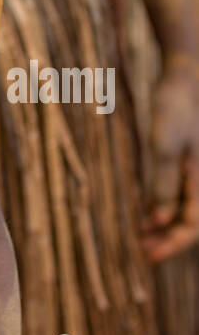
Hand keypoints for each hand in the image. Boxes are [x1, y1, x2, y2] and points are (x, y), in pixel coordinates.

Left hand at [141, 57, 198, 262]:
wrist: (185, 78)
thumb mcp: (163, 145)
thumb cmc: (176, 108)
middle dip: (169, 239)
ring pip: (185, 209)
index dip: (173, 243)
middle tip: (143, 252)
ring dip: (165, 225)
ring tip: (142, 237)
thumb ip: (162, 183)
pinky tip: (147, 214)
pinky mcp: (187, 164)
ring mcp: (196, 172)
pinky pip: (179, 194)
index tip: (149, 256)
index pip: (192, 224)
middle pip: (190, 220)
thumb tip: (158, 220)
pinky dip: (164, 207)